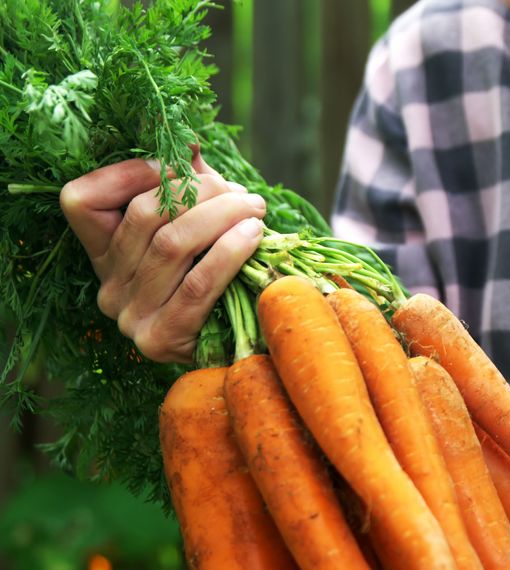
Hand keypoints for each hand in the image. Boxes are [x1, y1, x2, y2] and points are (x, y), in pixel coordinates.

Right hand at [59, 152, 265, 362]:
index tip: (181, 161)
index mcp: (103, 255)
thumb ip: (186, 190)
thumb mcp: (196, 229)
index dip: (128, 172)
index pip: (81, 201)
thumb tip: (189, 144)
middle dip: (199, 190)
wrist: (241, 350)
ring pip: (173, 243)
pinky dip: (230, 251)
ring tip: (255, 208)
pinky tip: (254, 234)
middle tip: (241, 192)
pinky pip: (198, 283)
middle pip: (143, 215)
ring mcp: (130, 316)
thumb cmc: (220, 279)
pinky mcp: (162, 338)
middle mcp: (109, 286)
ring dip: (222, 215)